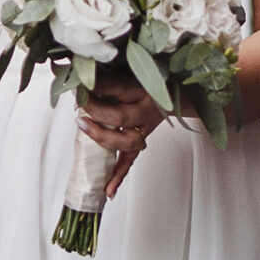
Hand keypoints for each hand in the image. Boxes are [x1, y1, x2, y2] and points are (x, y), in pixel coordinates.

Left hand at [78, 77, 160, 198]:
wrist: (180, 90)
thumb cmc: (149, 75)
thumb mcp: (133, 67)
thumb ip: (111, 70)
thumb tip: (82, 70)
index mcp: (142, 87)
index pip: (118, 86)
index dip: (98, 84)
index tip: (80, 82)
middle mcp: (145, 108)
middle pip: (121, 116)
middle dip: (97, 112)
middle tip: (80, 104)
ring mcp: (145, 128)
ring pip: (126, 142)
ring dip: (103, 139)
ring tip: (83, 128)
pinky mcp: (142, 140)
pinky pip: (130, 161)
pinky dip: (118, 176)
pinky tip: (107, 191)